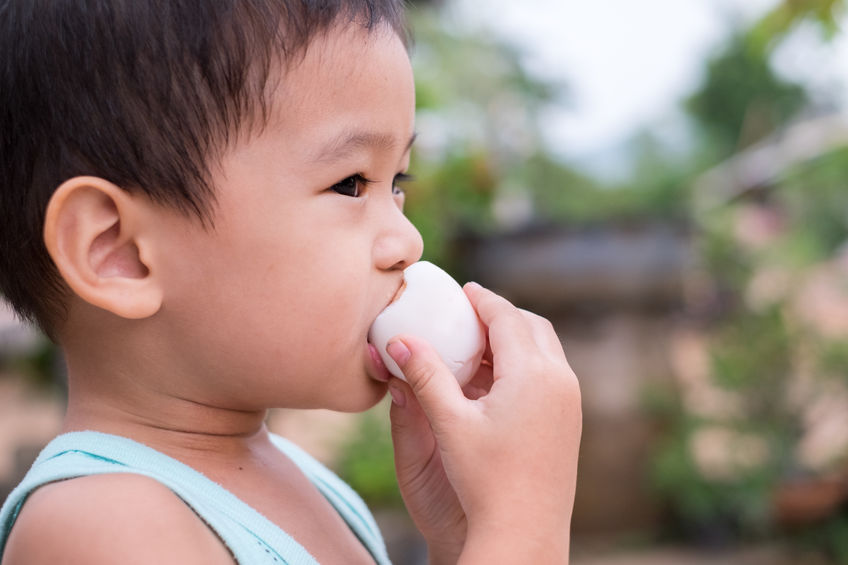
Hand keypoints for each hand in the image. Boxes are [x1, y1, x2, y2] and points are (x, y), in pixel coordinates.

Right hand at [387, 283, 581, 563]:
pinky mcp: (570, 420)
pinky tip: (495, 380)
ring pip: (544, 349)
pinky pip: (549, 373)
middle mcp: (560, 381)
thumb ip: (424, 376)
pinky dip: (524, 362)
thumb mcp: (449, 424)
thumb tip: (396, 339)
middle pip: (531, 326)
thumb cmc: (485, 481)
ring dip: (514, 338)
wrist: (525, 533)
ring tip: (477, 344)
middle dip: (500, 314)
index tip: (463, 290)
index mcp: (533, 374)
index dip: (483, 300)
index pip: (507, 318)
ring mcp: (570, 402)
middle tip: (468, 313)